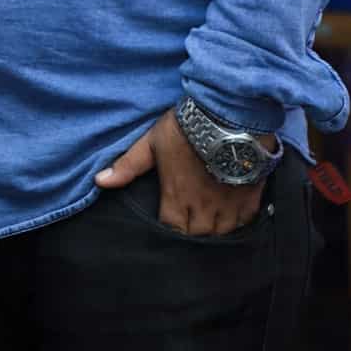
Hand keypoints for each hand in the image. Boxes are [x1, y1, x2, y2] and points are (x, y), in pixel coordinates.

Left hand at [93, 107, 268, 235]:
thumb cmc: (187, 127)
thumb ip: (128, 165)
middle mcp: (203, 207)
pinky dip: (238, 225)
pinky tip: (233, 218)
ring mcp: (229, 205)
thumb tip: (100, 182)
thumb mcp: (152, 142)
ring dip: (214, 232)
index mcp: (176, 196)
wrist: (230, 114)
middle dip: (191, 235)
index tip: (169, 226)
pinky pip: (245, 223)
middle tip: (189, 225)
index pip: (171, 230)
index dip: (169, 232)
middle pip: (196, 236)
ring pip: (222, 234)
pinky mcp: (250, 198)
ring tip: (210, 225)